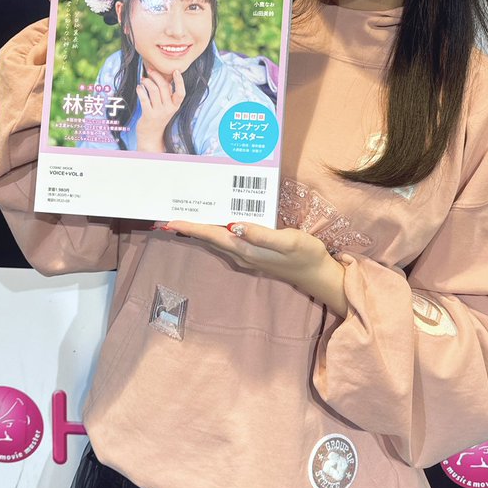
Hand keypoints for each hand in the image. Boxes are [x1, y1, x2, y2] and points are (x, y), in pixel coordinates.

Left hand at [135, 68, 185, 152]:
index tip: (175, 71)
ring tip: (143, 80)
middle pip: (164, 87)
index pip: (181, 93)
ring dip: (147, 82)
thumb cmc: (158, 117)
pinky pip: (144, 98)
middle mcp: (169, 109)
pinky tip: (139, 88)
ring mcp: (159, 112)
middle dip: (156, 76)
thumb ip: (168, 93)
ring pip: (154, 90)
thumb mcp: (167, 107)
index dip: (180, 81)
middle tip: (150, 71)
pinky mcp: (148, 115)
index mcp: (175, 106)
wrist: (151, 135)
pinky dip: (140, 90)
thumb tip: (164, 76)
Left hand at [163, 220, 347, 316]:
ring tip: (187, 214)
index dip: (191, 227)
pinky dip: (217, 229)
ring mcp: (247, 255)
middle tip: (171, 213)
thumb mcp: (288, 241)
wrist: (318, 274)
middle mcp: (242, 254)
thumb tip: (235, 226)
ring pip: (217, 239)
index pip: (212, 236)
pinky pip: (228, 239)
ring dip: (202, 228)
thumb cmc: (306, 255)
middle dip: (190, 227)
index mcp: (246, 250)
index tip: (169, 221)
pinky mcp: (254, 252)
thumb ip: (262, 234)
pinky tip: (217, 220)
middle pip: (210, 238)